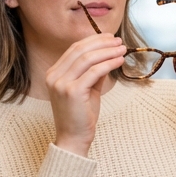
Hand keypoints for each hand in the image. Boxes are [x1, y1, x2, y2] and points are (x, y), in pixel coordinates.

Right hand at [45, 33, 125, 156]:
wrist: (73, 138)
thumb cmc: (81, 115)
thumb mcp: (87, 89)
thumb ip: (94, 72)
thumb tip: (109, 55)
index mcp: (53, 73)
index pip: (74, 49)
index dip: (93, 40)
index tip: (109, 37)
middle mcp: (54, 76)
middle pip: (80, 50)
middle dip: (102, 43)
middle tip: (118, 41)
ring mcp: (61, 83)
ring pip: (88, 58)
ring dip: (108, 51)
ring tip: (122, 49)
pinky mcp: (72, 91)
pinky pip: (94, 72)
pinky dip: (109, 64)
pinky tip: (119, 61)